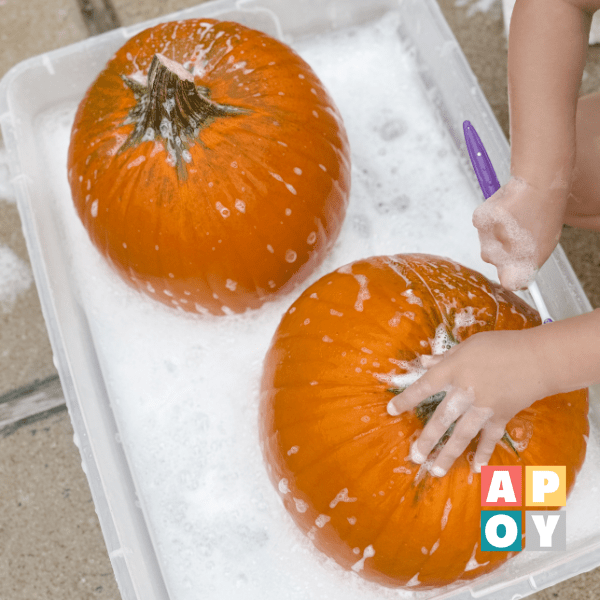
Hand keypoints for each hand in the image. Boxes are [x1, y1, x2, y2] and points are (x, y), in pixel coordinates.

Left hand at [386, 329, 550, 475]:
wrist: (538, 358)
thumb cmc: (501, 346)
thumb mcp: (468, 345)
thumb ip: (444, 357)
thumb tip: (423, 362)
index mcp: (454, 370)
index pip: (424, 386)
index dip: (406, 399)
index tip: (391, 411)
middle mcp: (466, 391)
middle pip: (441, 419)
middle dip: (427, 439)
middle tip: (414, 457)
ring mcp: (484, 407)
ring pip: (462, 434)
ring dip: (448, 453)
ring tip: (435, 470)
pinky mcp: (501, 416)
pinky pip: (489, 438)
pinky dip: (484, 453)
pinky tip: (476, 468)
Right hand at [472, 177, 567, 289]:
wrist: (538, 187)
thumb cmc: (545, 215)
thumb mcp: (545, 246)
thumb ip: (530, 263)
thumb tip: (520, 273)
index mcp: (516, 267)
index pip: (509, 283)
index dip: (513, 275)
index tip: (519, 268)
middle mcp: (497, 258)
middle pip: (494, 260)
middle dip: (503, 250)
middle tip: (519, 235)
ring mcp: (486, 239)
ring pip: (487, 241)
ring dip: (497, 234)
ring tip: (515, 219)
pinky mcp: (479, 221)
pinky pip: (482, 225)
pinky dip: (490, 220)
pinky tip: (504, 212)